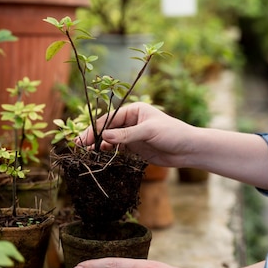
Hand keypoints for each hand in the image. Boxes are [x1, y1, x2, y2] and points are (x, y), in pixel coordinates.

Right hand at [77, 102, 195, 167]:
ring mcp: (132, 135)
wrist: (188, 149)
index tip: (84, 138)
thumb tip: (104, 137)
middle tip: (78, 146)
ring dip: (98, 145)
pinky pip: (117, 149)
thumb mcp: (149, 132)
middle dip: (93, 136)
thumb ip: (126, 135)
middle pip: (107, 128)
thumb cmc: (173, 134)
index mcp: (134, 110)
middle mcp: (131, 121)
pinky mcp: (135, 147)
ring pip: (110, 139)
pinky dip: (107, 152)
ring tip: (85, 152)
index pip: (110, 118)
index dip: (96, 128)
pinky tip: (99, 156)